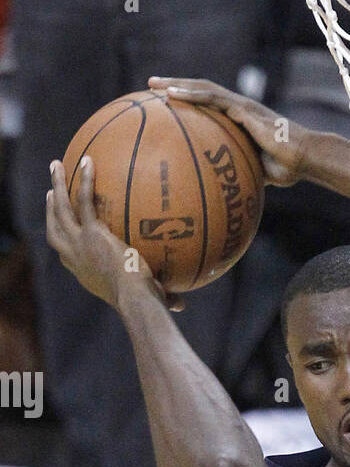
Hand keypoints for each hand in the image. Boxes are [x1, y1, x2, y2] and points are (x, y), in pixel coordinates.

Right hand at [46, 158, 182, 310]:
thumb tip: (181, 305)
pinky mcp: (92, 232)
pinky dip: (84, 180)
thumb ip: (163, 295)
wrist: (134, 299)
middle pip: (54, 226)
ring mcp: (79, 242)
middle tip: (50, 191)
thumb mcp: (148, 297)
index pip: (64, 251)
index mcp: (82, 270)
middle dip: (50, 207)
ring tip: (56, 165)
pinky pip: (85, 200)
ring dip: (56, 185)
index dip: (61, 236)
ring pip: (61, 208)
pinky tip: (88, 161)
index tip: (60, 223)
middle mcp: (74, 255)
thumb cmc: (142, 303)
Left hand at [148, 77, 308, 186]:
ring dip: (178, 85)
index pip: (210, 104)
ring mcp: (242, 105)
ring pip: (204, 89)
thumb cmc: (287, 167)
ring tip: (155, 85)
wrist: (306, 158)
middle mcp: (239, 107)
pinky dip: (191, 95)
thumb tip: (226, 190)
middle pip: (202, 91)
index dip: (190, 101)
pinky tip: (172, 96)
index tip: (168, 103)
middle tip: (152, 86)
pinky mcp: (245, 109)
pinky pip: (213, 98)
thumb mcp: (257, 171)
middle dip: (177, 86)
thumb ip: (241, 172)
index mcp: (241, 119)